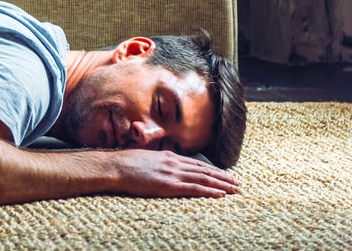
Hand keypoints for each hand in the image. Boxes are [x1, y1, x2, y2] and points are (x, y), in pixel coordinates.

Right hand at [112, 149, 239, 197]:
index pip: (196, 163)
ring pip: (203, 178)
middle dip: (222, 177)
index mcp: (168, 156)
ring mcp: (172, 174)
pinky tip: (220, 194)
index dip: (212, 169)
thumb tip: (162, 165)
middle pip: (204, 170)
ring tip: (234, 189)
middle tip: (237, 183)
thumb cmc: (125, 163)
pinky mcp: (168, 185)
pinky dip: (209, 191)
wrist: (115, 166)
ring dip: (221, 184)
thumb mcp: (145, 158)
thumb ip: (158, 161)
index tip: (224, 174)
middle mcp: (174, 163)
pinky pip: (194, 188)